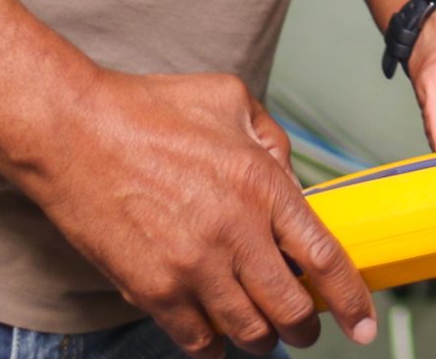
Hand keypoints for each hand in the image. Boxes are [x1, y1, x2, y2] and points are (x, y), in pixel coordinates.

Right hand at [14, 68, 376, 354]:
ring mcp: (192, 268)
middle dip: (307, 327)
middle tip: (308, 327)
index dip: (351, 299)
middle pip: (291, 309)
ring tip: (264, 331)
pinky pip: (197, 341)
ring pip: (248, 333)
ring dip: (263, 339)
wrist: (72, 132)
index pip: (324, 258)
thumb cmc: (146, 110)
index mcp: (261, 185)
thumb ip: (272, 141)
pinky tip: (216, 332)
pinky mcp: (152, 291)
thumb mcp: (230, 101)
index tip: (363, 323)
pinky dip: (214, 345)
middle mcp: (234, 232)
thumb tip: (291, 179)